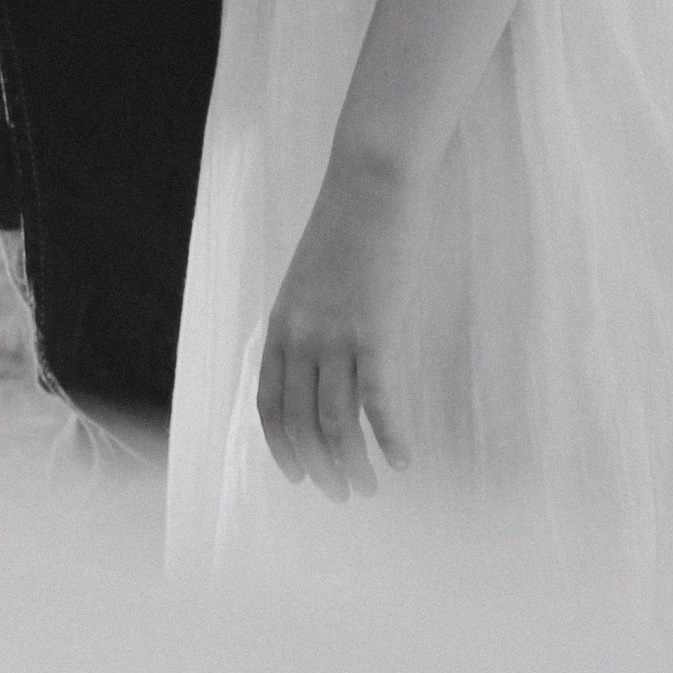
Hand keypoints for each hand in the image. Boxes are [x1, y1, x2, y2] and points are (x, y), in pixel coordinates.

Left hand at [256, 156, 420, 501]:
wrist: (372, 179)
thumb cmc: (351, 223)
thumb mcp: (313, 277)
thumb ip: (311, 319)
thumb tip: (321, 360)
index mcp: (282, 322)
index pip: (269, 404)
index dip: (282, 447)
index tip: (299, 477)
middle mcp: (300, 335)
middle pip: (300, 423)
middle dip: (319, 468)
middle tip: (343, 494)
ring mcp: (335, 333)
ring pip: (337, 422)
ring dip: (353, 464)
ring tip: (371, 487)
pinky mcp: (374, 328)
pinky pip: (378, 400)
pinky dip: (390, 437)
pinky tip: (403, 459)